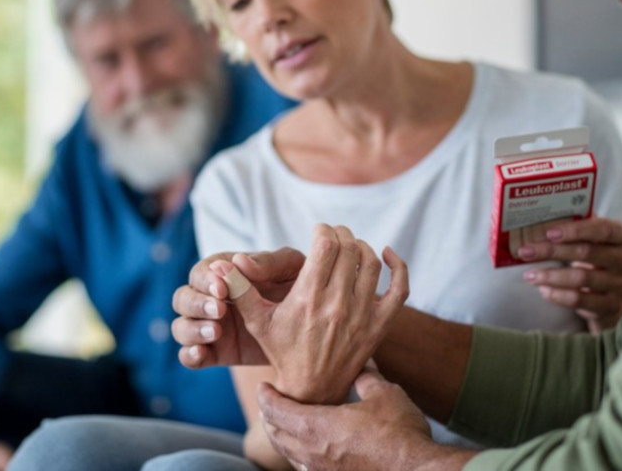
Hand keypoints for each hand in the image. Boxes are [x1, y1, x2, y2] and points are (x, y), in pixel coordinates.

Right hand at [172, 246, 305, 367]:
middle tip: (220, 310)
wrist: (314, 325)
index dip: (206, 280)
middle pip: (183, 298)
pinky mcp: (216, 352)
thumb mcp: (290, 269)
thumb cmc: (300, 285)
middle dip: (197, 303)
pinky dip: (190, 355)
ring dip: (192, 329)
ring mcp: (210, 326)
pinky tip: (202, 352)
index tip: (223, 288)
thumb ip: (268, 263)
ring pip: (180, 327)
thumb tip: (240, 262)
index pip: (201, 272)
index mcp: (224, 273)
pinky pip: (190, 356)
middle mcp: (211, 298)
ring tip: (215, 331)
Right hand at [236, 225, 407, 403]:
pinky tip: (386, 254)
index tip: (318, 232)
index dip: (323, 231)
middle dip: (341, 234)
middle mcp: (337, 305)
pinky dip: (398, 266)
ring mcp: (361, 315)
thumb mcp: (258, 322)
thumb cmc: (282, 350)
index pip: (325, 246)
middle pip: (349, 249)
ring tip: (350, 247)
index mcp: (308, 299)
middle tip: (333, 237)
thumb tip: (222, 267)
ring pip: (371, 263)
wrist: (311, 390)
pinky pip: (399, 289)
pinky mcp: (379, 325)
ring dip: (362, 247)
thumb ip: (240, 292)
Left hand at [259, 367, 473, 470]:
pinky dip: (298, 453)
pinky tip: (309, 448)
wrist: (416, 470)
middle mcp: (312, 452)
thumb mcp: (384, 394)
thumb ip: (366, 378)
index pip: (276, 411)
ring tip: (284, 424)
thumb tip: (361, 364)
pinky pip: (305, 466)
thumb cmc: (399, 432)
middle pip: (276, 435)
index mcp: (316, 426)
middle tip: (270, 402)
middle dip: (269, 417)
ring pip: (288, 454)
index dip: (266, 397)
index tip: (263, 386)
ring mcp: (321, 470)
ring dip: (282, 436)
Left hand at [518, 216, 621, 332]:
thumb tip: (545, 217)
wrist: (619, 288)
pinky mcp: (613, 307)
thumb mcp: (596, 237)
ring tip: (529, 275)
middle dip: (552, 251)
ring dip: (551, 276)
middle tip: (526, 252)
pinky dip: (559, 295)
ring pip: (581, 278)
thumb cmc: (601, 254)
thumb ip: (579, 225)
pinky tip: (543, 290)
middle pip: (587, 252)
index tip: (549, 232)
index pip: (603, 229)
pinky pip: (581, 301)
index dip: (576, 230)